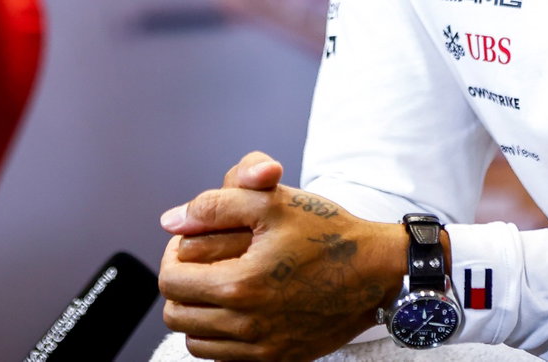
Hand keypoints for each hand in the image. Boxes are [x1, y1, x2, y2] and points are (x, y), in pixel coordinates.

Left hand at [158, 152, 399, 361]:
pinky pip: (224, 358)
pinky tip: (236, 308)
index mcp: (241, 285)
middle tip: (201, 262)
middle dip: (180, 283)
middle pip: (176, 314)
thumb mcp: (270, 201)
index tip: (190, 242)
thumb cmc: (326, 232)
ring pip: (195, 342)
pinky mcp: (278, 359)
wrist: (376, 271)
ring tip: (217, 284)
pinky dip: (219, 336)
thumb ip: (213, 205)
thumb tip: (171, 222)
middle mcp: (248, 324)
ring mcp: (263, 348)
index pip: (170, 281)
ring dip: (196, 312)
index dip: (172, 255)